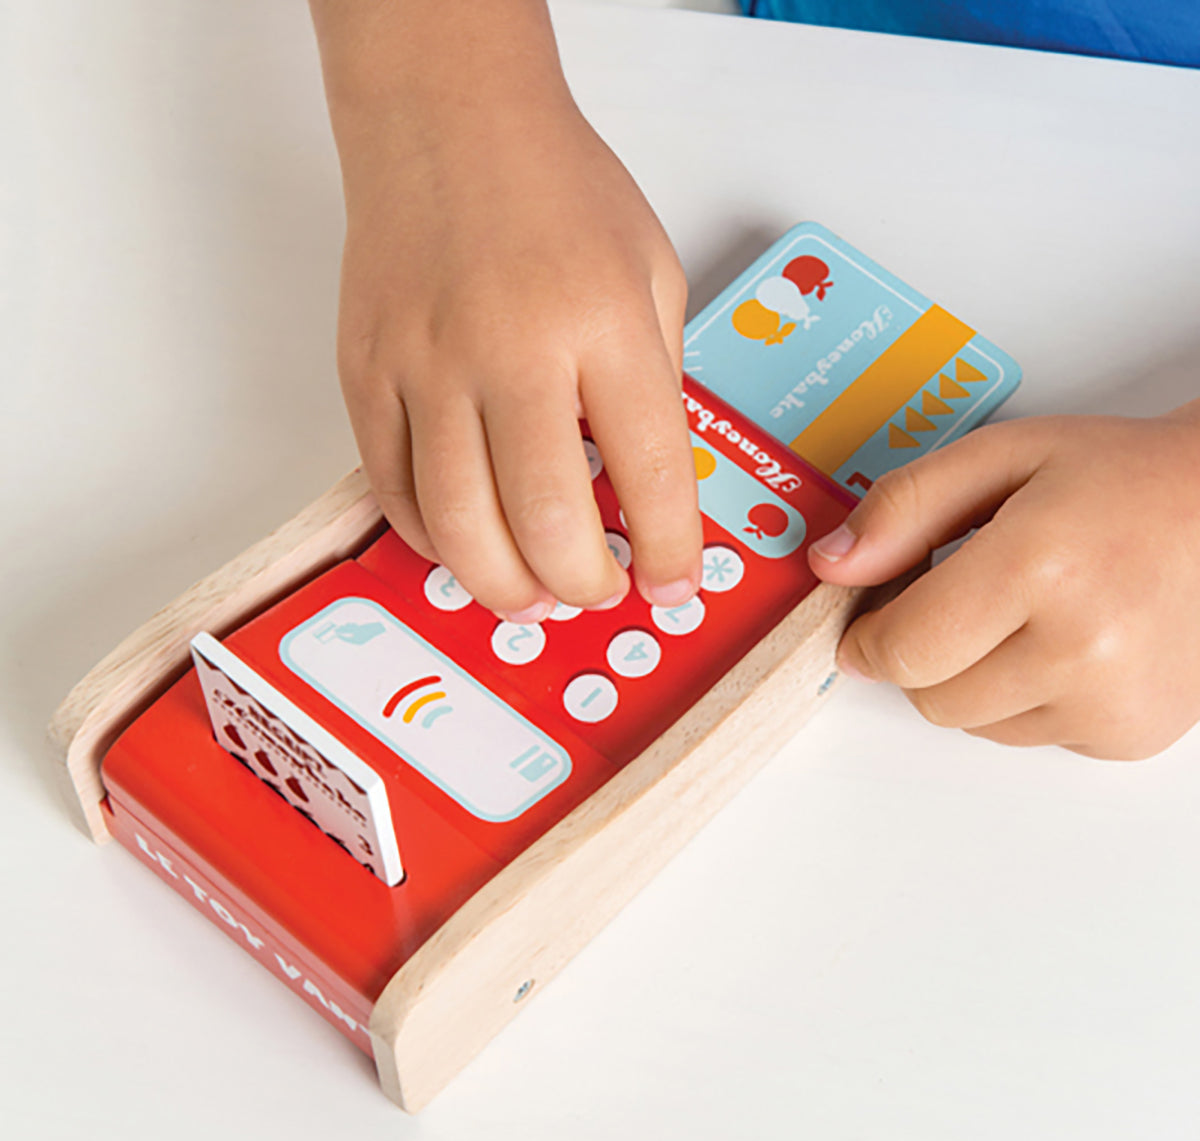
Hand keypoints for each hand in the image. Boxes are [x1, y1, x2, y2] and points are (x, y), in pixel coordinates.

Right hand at [323, 30, 700, 622]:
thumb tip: (648, 489)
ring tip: (534, 595)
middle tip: (598, 589)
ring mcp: (424, 366)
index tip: (673, 582)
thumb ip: (656, 384)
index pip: (651, 474)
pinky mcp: (366, 375)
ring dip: (505, 587)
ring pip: (458, 526)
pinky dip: (435, 541)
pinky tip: (469, 544)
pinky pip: (394, 491)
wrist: (446, 121)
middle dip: (585, 586)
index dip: (671, 552)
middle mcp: (509, 349)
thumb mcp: (651, 273)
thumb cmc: (554, 190)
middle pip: (547, 523)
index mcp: (601, 323)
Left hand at [808, 401, 1199, 758]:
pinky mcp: (1130, 734)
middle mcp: (1081, 648)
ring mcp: (1112, 702)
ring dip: (971, 678)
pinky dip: (1023, 697)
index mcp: (1040, 567)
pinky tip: (1061, 642)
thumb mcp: (1003, 456)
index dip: (868, 638)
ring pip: (974, 723)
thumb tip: (834, 563)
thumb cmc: (1124, 479)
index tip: (866, 621)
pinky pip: (1027, 734)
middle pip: (930, 697)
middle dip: (921, 653)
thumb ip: (907, 506)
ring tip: (1020, 614)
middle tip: (956, 599)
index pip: (903, 649)